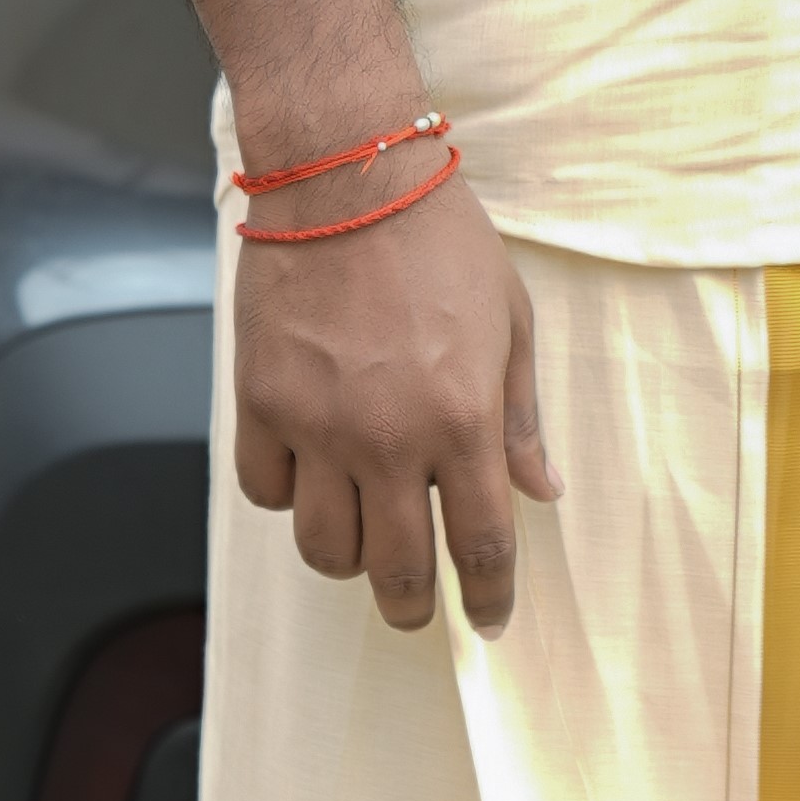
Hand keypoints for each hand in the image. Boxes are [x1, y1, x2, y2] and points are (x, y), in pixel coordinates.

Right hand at [231, 155, 562, 633]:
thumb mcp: (510, 322)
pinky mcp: (259, 404)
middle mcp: (387, 438)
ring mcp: (317, 427)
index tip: (490, 620)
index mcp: (462, 420)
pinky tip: (312, 478)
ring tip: (365, 545)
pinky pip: (266, 491)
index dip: (488, 596)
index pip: (481, 543)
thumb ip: (519, 417)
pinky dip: (289, 500)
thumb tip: (540, 490)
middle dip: (414, 605)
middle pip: (396, 568)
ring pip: (322, 547)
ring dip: (348, 560)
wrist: (348, 181)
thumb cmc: (439, 240)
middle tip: (420, 609)